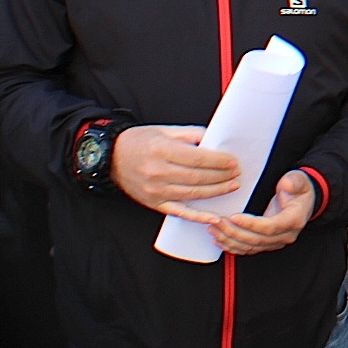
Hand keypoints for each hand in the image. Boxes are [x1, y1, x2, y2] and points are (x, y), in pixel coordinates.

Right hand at [111, 125, 240, 224]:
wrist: (110, 157)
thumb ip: (191, 135)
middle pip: (198, 178)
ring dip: (216, 192)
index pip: (198, 159)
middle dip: (222, 176)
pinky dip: (197, 216)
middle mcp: (157, 172)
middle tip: (237, 174)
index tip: (233, 162)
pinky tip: (213, 217)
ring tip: (232, 186)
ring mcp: (155, 190)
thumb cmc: (138, 141)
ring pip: (192, 194)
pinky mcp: (153, 203)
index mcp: (162, 151)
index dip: (219, 162)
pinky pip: (179, 212)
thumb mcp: (165, 131)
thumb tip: (215, 141)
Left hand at [209, 170, 313, 255]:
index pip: (270, 227)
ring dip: (229, 240)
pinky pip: (248, 249)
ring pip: (249, 247)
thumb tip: (286, 185)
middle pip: (256, 240)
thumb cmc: (299, 189)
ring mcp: (276, 242)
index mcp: (294, 220)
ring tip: (213, 229)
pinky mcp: (267, 244)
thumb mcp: (298, 180)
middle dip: (233, 232)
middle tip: (216, 221)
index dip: (250, 224)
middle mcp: (285, 235)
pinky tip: (219, 240)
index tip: (234, 217)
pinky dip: (232, 246)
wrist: (304, 199)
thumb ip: (293, 182)